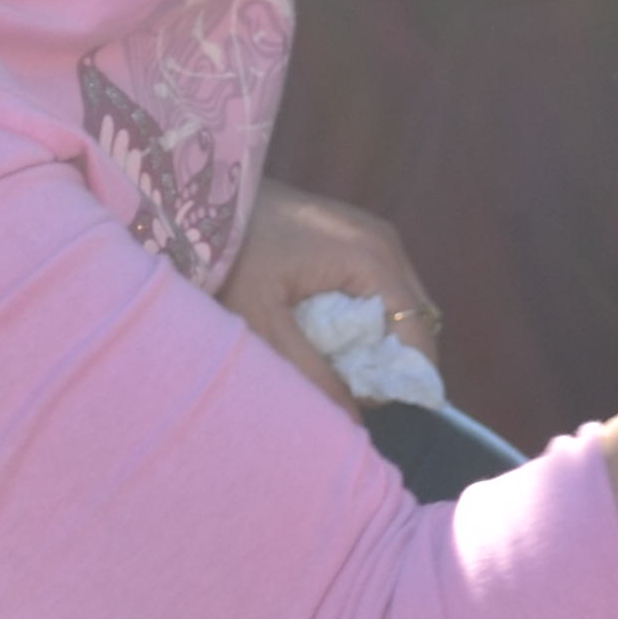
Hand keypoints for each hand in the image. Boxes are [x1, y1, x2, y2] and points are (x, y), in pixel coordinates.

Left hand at [215, 176, 438, 400]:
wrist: (200, 197)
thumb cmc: (231, 257)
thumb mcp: (264, 323)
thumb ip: (312, 373)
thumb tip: (355, 421)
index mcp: (370, 258)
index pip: (417, 330)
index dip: (405, 375)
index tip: (377, 406)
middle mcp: (383, 240)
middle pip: (415, 315)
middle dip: (395, 358)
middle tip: (357, 389)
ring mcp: (370, 231)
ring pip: (400, 301)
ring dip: (382, 336)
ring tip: (342, 364)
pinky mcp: (354, 231)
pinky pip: (381, 283)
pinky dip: (369, 313)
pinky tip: (334, 332)